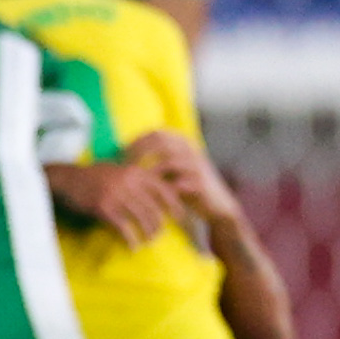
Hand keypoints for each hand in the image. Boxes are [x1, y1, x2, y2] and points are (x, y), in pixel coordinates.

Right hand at [45, 158, 175, 247]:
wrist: (67, 179)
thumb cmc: (94, 176)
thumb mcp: (119, 170)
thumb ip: (137, 179)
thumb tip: (158, 193)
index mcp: (135, 172)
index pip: (163, 189)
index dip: (175, 204)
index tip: (181, 217)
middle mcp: (128, 181)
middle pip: (154, 207)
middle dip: (159, 224)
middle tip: (160, 235)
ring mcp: (116, 194)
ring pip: (141, 218)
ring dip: (148, 233)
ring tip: (149, 242)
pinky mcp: (103, 207)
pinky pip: (123, 227)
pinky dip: (130, 239)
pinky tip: (133, 247)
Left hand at [127, 129, 241, 231]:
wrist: (217, 205)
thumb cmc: (188, 187)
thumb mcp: (173, 170)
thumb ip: (156, 160)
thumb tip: (126, 155)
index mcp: (184, 143)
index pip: (156, 133)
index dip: (137, 141)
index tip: (121, 154)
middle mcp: (191, 150)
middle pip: (160, 142)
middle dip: (139, 152)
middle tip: (124, 165)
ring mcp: (197, 166)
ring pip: (168, 161)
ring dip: (148, 171)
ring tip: (134, 181)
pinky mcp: (200, 183)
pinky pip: (177, 182)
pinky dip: (162, 187)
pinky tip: (149, 195)